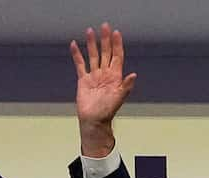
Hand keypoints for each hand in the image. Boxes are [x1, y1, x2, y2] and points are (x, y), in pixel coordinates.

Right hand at [71, 24, 135, 156]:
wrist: (94, 121)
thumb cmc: (107, 112)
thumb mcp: (119, 98)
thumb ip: (126, 86)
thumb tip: (134, 75)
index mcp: (115, 76)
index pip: (117, 56)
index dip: (117, 44)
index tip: (116, 33)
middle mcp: (105, 73)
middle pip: (105, 52)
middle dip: (105, 40)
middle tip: (104, 26)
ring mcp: (94, 76)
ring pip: (93, 56)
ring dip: (92, 44)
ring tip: (90, 31)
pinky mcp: (83, 80)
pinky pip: (80, 64)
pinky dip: (77, 54)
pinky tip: (74, 44)